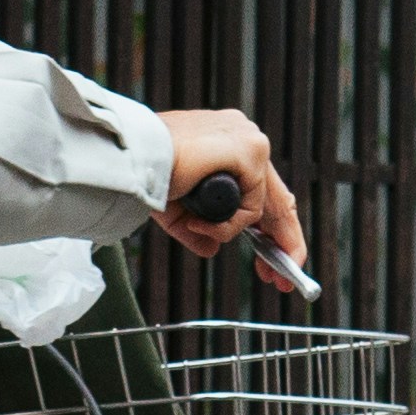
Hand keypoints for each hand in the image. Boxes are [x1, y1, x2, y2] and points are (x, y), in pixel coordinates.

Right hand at [153, 111, 317, 295]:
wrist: (132, 155)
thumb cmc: (145, 169)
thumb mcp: (175, 207)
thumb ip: (198, 226)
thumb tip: (212, 247)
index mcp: (227, 140)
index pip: (259, 186)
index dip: (267, 224)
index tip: (268, 256)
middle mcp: (243, 135)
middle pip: (277, 197)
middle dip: (283, 240)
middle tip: (282, 279)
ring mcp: (249, 141)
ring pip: (258, 206)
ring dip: (228, 228)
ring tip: (194, 225)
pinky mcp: (250, 150)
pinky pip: (251, 207)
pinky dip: (228, 224)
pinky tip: (198, 220)